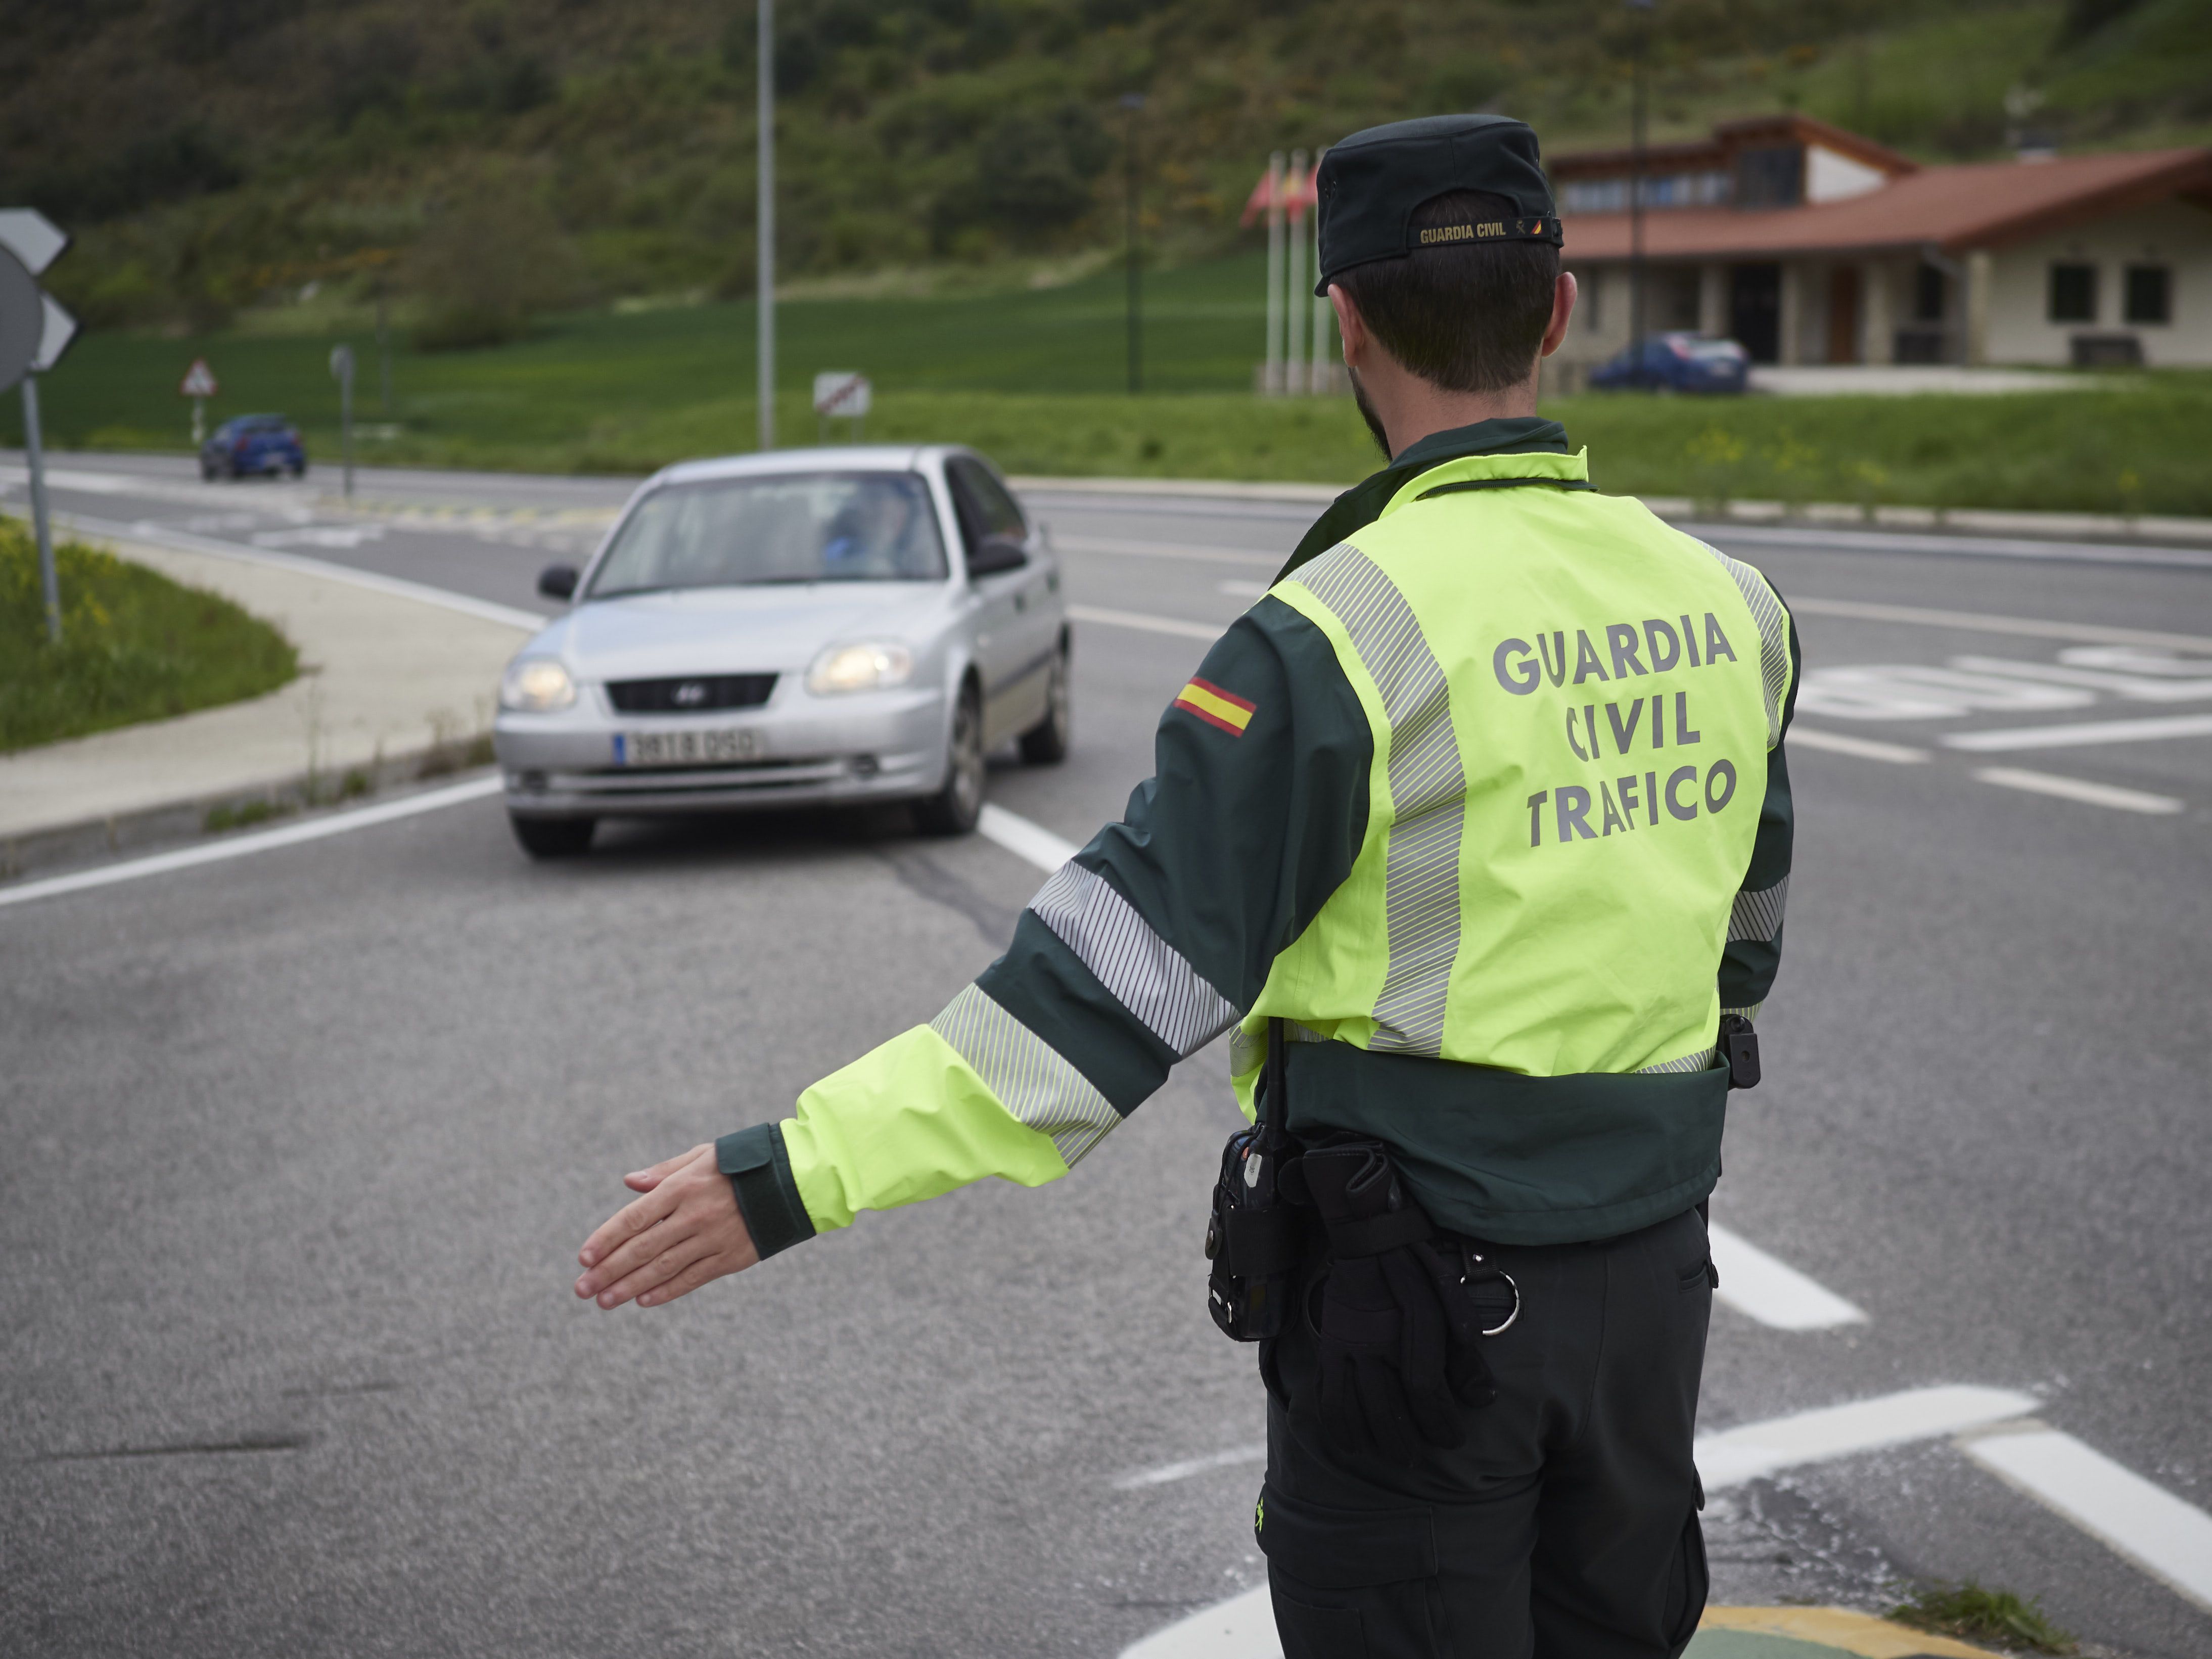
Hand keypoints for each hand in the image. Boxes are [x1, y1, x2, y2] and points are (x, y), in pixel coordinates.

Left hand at [574, 1143, 758, 1309]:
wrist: (794, 1181)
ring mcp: (713, 1239)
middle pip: (642, 1248)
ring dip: (629, 1287)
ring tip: (604, 1301)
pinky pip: (693, 1278)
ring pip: (663, 1268)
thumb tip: (628, 1182)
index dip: (606, 1239)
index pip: (635, 1218)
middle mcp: (694, 1215)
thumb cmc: (742, 1165)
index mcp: (683, 1187)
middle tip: (582, 1290)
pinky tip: (643, 1301)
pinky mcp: (731, 1258)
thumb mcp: (702, 1157)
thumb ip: (663, 1172)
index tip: (584, 1258)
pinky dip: (666, 1291)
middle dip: (608, 1271)